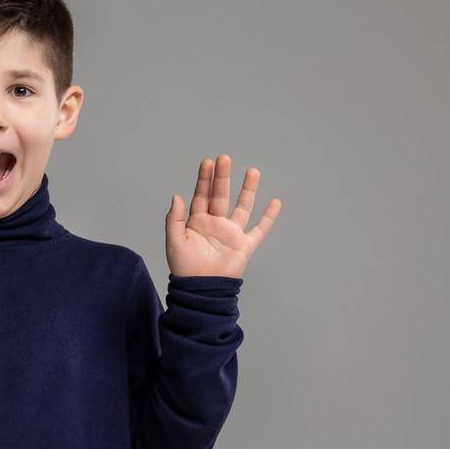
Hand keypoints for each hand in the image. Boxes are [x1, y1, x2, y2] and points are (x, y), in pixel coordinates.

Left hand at [165, 155, 280, 278]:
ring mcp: (231, 234)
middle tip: (224, 158)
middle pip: (220, 196)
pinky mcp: (244, 245)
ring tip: (252, 171)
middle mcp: (215, 224)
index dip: (204, 179)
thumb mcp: (174, 242)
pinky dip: (268, 217)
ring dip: (247, 189)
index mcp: (197, 222)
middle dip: (222, 177)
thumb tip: (177, 196)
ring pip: (242, 207)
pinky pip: (260, 229)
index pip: (201, 196)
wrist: (200, 291)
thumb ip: (174, 219)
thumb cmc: (184, 269)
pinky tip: (275, 202)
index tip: (207, 162)